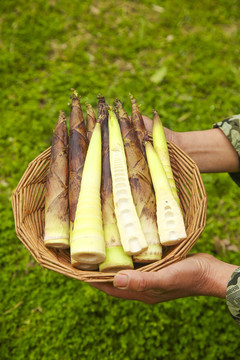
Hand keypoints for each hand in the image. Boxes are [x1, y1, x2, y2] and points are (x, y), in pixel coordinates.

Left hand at [91, 254, 237, 303]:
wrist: (208, 272)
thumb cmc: (188, 276)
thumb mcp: (165, 278)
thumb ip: (143, 281)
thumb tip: (116, 280)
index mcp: (141, 293)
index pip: (110, 288)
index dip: (93, 280)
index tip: (78, 270)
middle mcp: (142, 286)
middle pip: (114, 280)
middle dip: (99, 271)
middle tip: (86, 256)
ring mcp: (149, 278)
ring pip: (125, 271)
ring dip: (112, 263)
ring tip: (99, 249)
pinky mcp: (156, 268)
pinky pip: (136, 264)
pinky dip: (127, 257)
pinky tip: (124, 246)